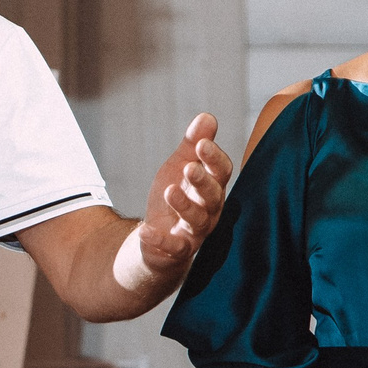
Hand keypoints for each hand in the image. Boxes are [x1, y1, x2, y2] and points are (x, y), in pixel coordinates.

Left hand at [134, 113, 232, 275]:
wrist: (156, 238)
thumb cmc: (174, 197)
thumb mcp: (179, 167)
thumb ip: (192, 145)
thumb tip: (207, 117)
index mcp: (212, 187)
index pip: (221, 172)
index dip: (213, 158)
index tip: (202, 143)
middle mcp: (209, 210)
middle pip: (213, 197)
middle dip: (202, 181)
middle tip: (190, 168)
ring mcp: (194, 232)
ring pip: (197, 221)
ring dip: (184, 205)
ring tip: (169, 191)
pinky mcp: (177, 250)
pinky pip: (173, 247)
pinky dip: (159, 240)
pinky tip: (145, 230)